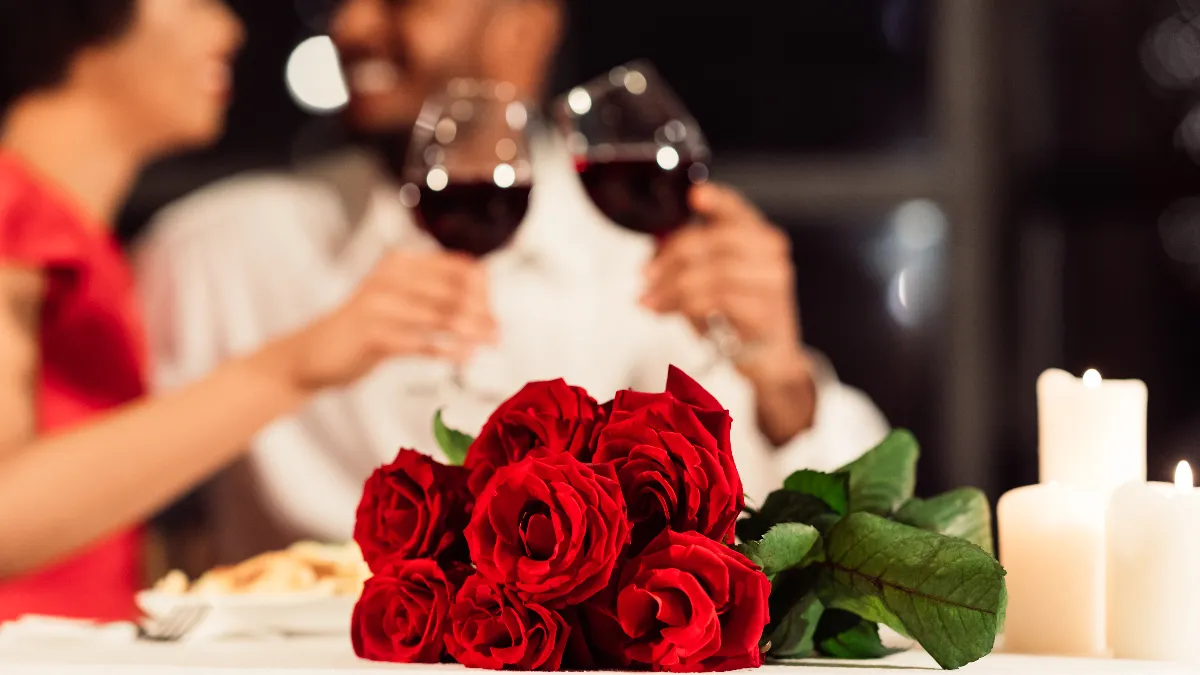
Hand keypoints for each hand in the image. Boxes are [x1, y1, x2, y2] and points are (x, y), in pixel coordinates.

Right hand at [274, 250, 495, 391]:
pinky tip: (465, 357)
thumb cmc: (365, 329)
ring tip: (490, 344)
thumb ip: (432, 294)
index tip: (492, 314)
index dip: (483, 290)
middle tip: (498, 333)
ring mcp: (379, 304)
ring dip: (472, 332)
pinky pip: (421, 343)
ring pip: (442, 316)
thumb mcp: (398, 300)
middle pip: (455, 291)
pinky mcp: (372, 334)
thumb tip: (484, 301)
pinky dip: (448, 351)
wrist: (313, 354)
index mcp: (400, 262)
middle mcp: (390, 276)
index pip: (459, 268)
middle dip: (482, 313)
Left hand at [642, 183, 799, 360]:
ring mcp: (772, 281)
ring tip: (651, 302)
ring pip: (710, 273)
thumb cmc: (737, 313)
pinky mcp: (765, 312)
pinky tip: (671, 313)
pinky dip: (686, 307)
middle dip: (671, 259)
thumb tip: (653, 257)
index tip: (695, 197)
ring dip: (671, 288)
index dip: (717, 200)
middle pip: (712, 241)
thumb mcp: (712, 278)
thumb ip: (689, 259)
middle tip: (646, 276)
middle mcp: (770, 252)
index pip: (737, 209)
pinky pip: (716, 301)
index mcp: (757, 235)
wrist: (768, 355)